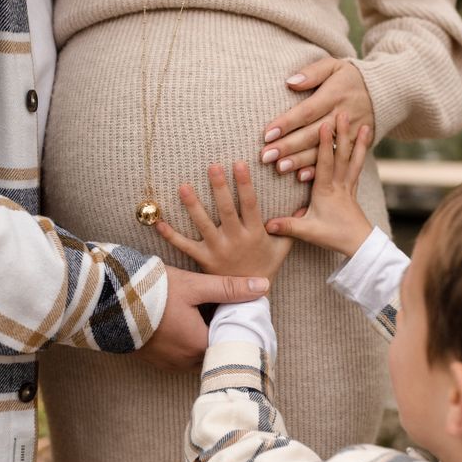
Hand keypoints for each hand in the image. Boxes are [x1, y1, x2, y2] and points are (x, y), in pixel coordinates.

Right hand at [134, 266, 269, 371]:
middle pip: (214, 347)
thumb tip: (264, 287)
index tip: (237, 308)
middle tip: (220, 308)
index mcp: (200, 345)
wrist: (107, 301)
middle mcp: (186, 361)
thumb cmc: (153, 293)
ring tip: (200, 313)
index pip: (231, 339)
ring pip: (197, 353)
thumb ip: (229, 288)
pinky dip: (184, 341)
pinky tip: (180, 321)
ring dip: (201, 336)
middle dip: (219, 330)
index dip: (235, 322)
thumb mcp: (195, 286)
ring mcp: (168, 363)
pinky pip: (179, 354)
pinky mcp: (154, 360)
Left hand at [155, 161, 293, 283]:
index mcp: (255, 233)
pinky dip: (170, 234)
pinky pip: (184, 245)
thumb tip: (304, 205)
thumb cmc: (266, 267)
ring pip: (203, 224)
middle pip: (226, 209)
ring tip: (183, 186)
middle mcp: (235, 239)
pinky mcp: (203, 259)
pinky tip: (157, 221)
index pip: (250, 204)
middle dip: (220, 187)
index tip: (239, 163)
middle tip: (212, 166)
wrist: (249, 298)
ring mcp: (217, 249)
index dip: (245, 184)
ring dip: (193, 205)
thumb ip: (292, 225)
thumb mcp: (284, 247)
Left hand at [261, 58, 373, 182]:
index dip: (287, 123)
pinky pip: (336, 160)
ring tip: (279, 168)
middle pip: (311, 134)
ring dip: (300, 161)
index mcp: (335, 96)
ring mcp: (350, 134)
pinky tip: (301, 176)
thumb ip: (312, 73)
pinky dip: (319, 170)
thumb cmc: (349, 78)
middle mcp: (343, 116)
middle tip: (265, 156)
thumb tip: (290, 82)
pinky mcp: (355, 146)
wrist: (385, 92)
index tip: (267, 134)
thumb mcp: (334, 66)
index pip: (307, 111)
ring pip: (322, 151)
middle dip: (288, 146)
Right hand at [265, 113, 372, 256]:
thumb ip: (287, 226)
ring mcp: (348, 186)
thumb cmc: (333, 237)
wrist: (359, 245)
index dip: (324, 143)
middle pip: (342, 155)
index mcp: (326, 190)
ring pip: (354, 159)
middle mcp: (339, 184)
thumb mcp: (307, 232)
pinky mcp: (352, 189)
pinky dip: (361, 153)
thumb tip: (266, 224)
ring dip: (358, 141)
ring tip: (365, 123)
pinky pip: (357, 167)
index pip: (325, 163)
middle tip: (345, 113)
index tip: (325, 124)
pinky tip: (364, 143)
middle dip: (342, 133)